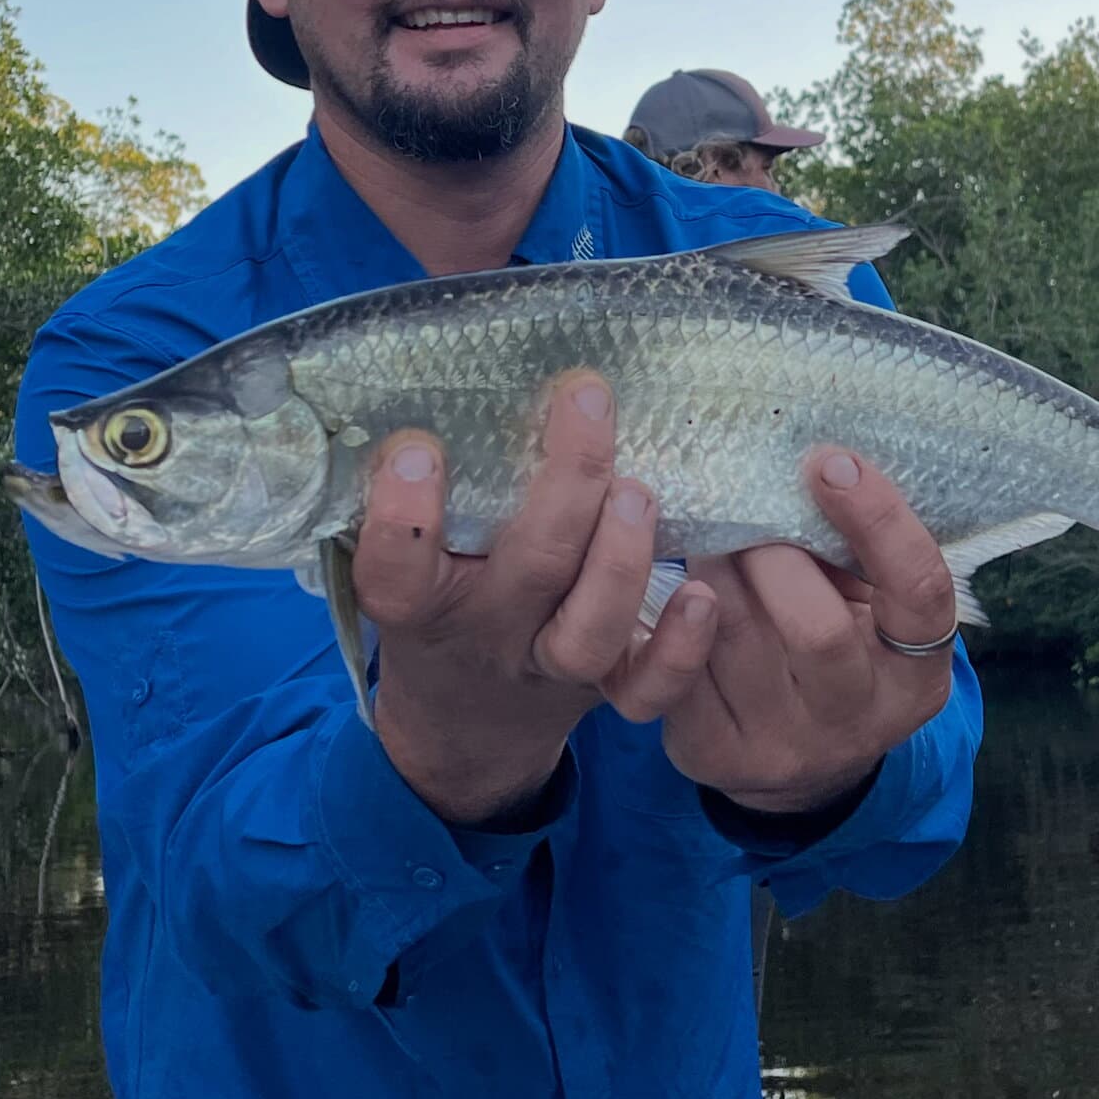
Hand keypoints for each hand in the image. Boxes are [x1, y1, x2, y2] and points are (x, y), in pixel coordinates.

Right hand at [352, 372, 717, 826]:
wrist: (464, 724)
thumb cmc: (439, 601)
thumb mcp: (410, 558)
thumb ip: (422, 492)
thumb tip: (450, 374)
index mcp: (422, 604)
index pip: (397, 573)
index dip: (403, 518)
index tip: (417, 448)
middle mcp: (490, 633)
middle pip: (530, 571)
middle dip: (568, 482)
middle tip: (585, 400)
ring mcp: (552, 666)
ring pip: (592, 631)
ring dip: (622, 558)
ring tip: (638, 490)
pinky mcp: (608, 689)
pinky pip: (649, 689)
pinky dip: (681, 648)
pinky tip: (701, 593)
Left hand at [622, 447, 956, 816]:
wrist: (796, 764)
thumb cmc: (837, 645)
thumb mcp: (868, 609)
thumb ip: (851, 552)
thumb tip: (808, 460)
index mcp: (917, 674)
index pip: (919, 591)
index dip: (879, 519)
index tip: (830, 461)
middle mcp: (859, 718)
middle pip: (817, 627)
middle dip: (771, 552)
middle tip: (743, 510)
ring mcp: (785, 746)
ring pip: (732, 638)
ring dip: (713, 570)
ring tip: (707, 538)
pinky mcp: (714, 754)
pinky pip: (679, 667)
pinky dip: (671, 613)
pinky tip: (675, 589)